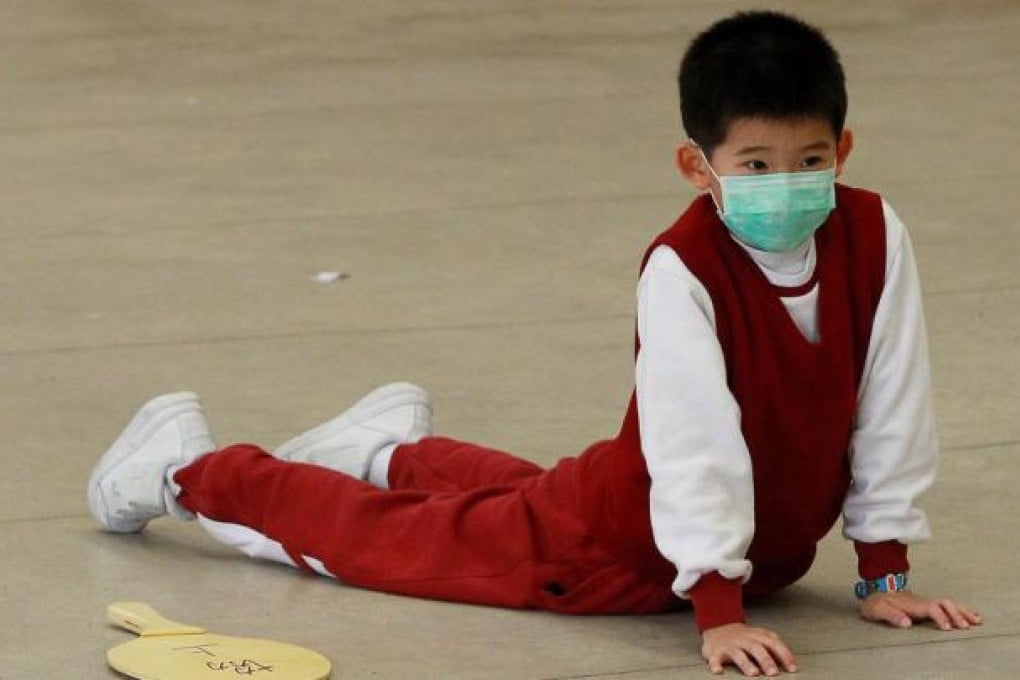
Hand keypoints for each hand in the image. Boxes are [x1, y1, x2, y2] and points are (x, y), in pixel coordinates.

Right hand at [701, 622, 797, 675]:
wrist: (717, 627)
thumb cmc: (743, 637)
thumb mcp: (759, 635)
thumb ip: (774, 644)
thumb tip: (791, 661)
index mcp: (756, 636)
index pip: (773, 643)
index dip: (783, 655)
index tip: (792, 668)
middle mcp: (743, 639)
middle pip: (755, 648)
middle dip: (765, 660)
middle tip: (774, 673)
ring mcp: (729, 645)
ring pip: (737, 653)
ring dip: (745, 663)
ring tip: (753, 673)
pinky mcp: (715, 652)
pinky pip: (714, 658)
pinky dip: (715, 664)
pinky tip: (718, 671)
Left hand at [859, 590, 982, 629]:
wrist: (875, 590)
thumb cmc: (876, 602)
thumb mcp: (878, 609)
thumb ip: (891, 615)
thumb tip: (906, 623)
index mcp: (912, 604)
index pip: (931, 608)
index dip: (940, 617)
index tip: (947, 628)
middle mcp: (922, 601)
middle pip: (944, 603)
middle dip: (957, 614)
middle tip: (967, 626)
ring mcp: (926, 602)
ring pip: (948, 603)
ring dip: (963, 611)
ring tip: (978, 620)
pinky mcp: (928, 605)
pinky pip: (948, 606)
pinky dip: (961, 610)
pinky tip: (972, 615)